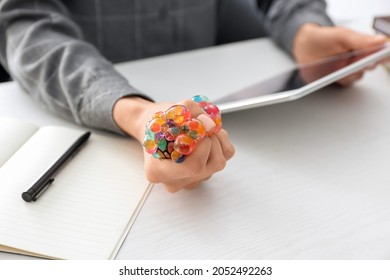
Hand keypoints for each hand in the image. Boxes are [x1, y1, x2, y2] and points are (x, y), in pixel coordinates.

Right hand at [113, 97, 234, 191]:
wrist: (156, 129)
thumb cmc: (159, 123)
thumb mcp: (170, 110)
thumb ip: (190, 113)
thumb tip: (210, 124)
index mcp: (157, 171)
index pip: (193, 167)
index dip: (202, 145)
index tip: (198, 128)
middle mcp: (174, 182)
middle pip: (209, 165)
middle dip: (210, 140)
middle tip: (201, 126)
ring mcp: (190, 182)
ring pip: (219, 162)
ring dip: (216, 140)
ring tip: (202, 131)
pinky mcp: (204, 176)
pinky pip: (224, 158)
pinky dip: (220, 143)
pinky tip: (207, 137)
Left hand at [292, 24, 386, 85]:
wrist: (302, 47)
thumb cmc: (321, 38)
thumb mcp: (340, 35)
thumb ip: (358, 39)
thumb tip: (380, 40)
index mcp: (360, 46)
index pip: (376, 51)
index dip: (381, 55)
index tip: (382, 56)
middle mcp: (355, 59)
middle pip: (368, 66)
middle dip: (365, 65)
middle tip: (360, 64)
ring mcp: (346, 70)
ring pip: (356, 77)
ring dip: (351, 74)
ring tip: (343, 70)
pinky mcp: (336, 79)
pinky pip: (343, 84)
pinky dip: (340, 81)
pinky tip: (334, 77)